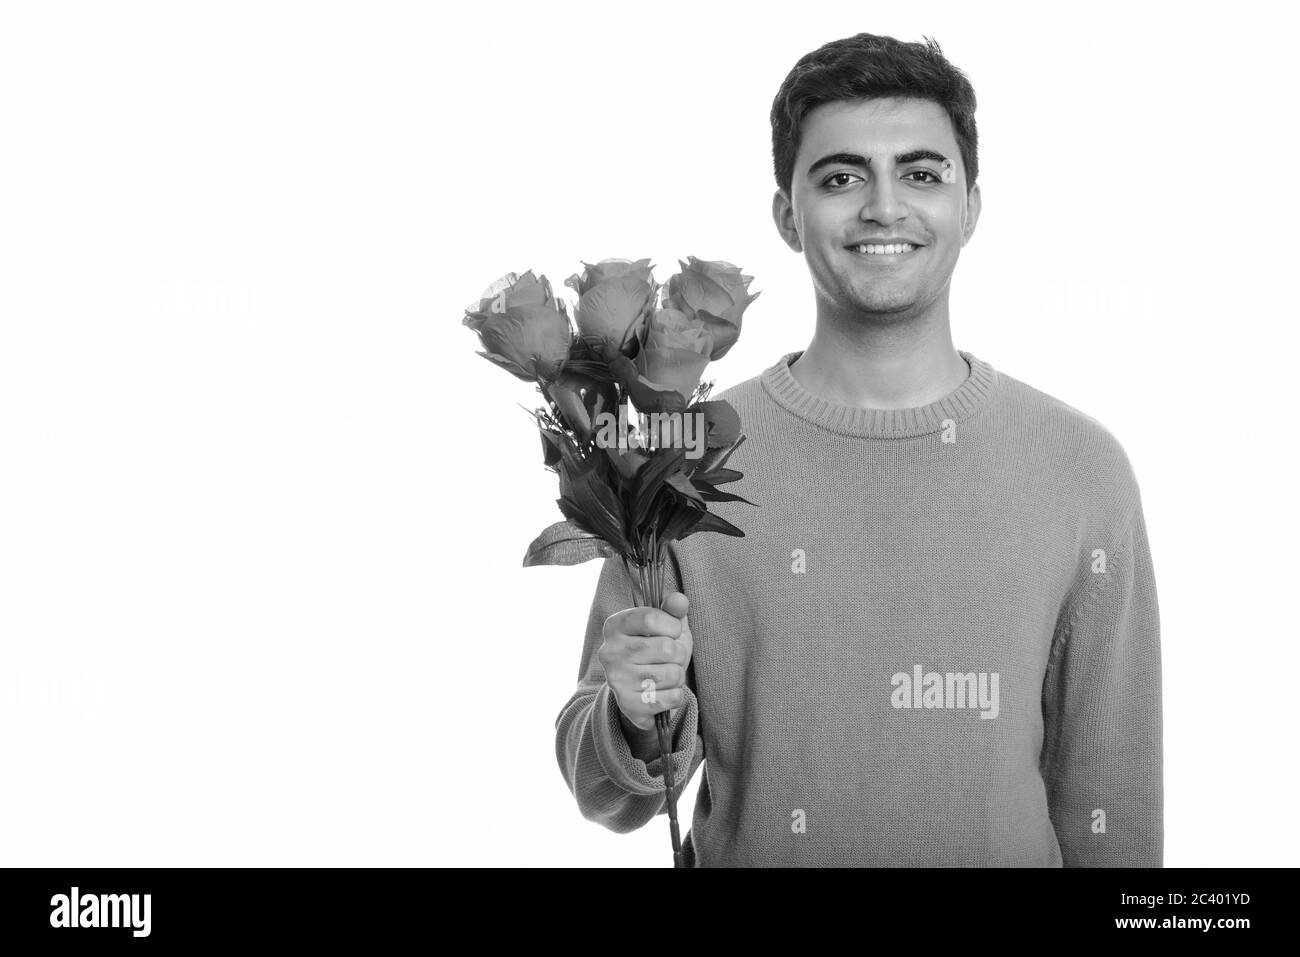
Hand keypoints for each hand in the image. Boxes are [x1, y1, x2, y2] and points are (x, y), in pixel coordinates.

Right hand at [598, 591, 692, 731]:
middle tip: (669, 658)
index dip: (672, 625)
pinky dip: (675, 696)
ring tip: (665, 674)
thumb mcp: (666, 625)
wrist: (642, 690)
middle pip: (667, 648)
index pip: (651, 618)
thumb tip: (679, 600)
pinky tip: (662, 692)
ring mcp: (616, 680)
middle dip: (679, 654)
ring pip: (672, 674)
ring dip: (678, 676)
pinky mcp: (629, 705)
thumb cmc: (657, 649)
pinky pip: (672, 698)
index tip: (672, 631)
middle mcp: (609, 652)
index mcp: (614, 625)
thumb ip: (673, 609)